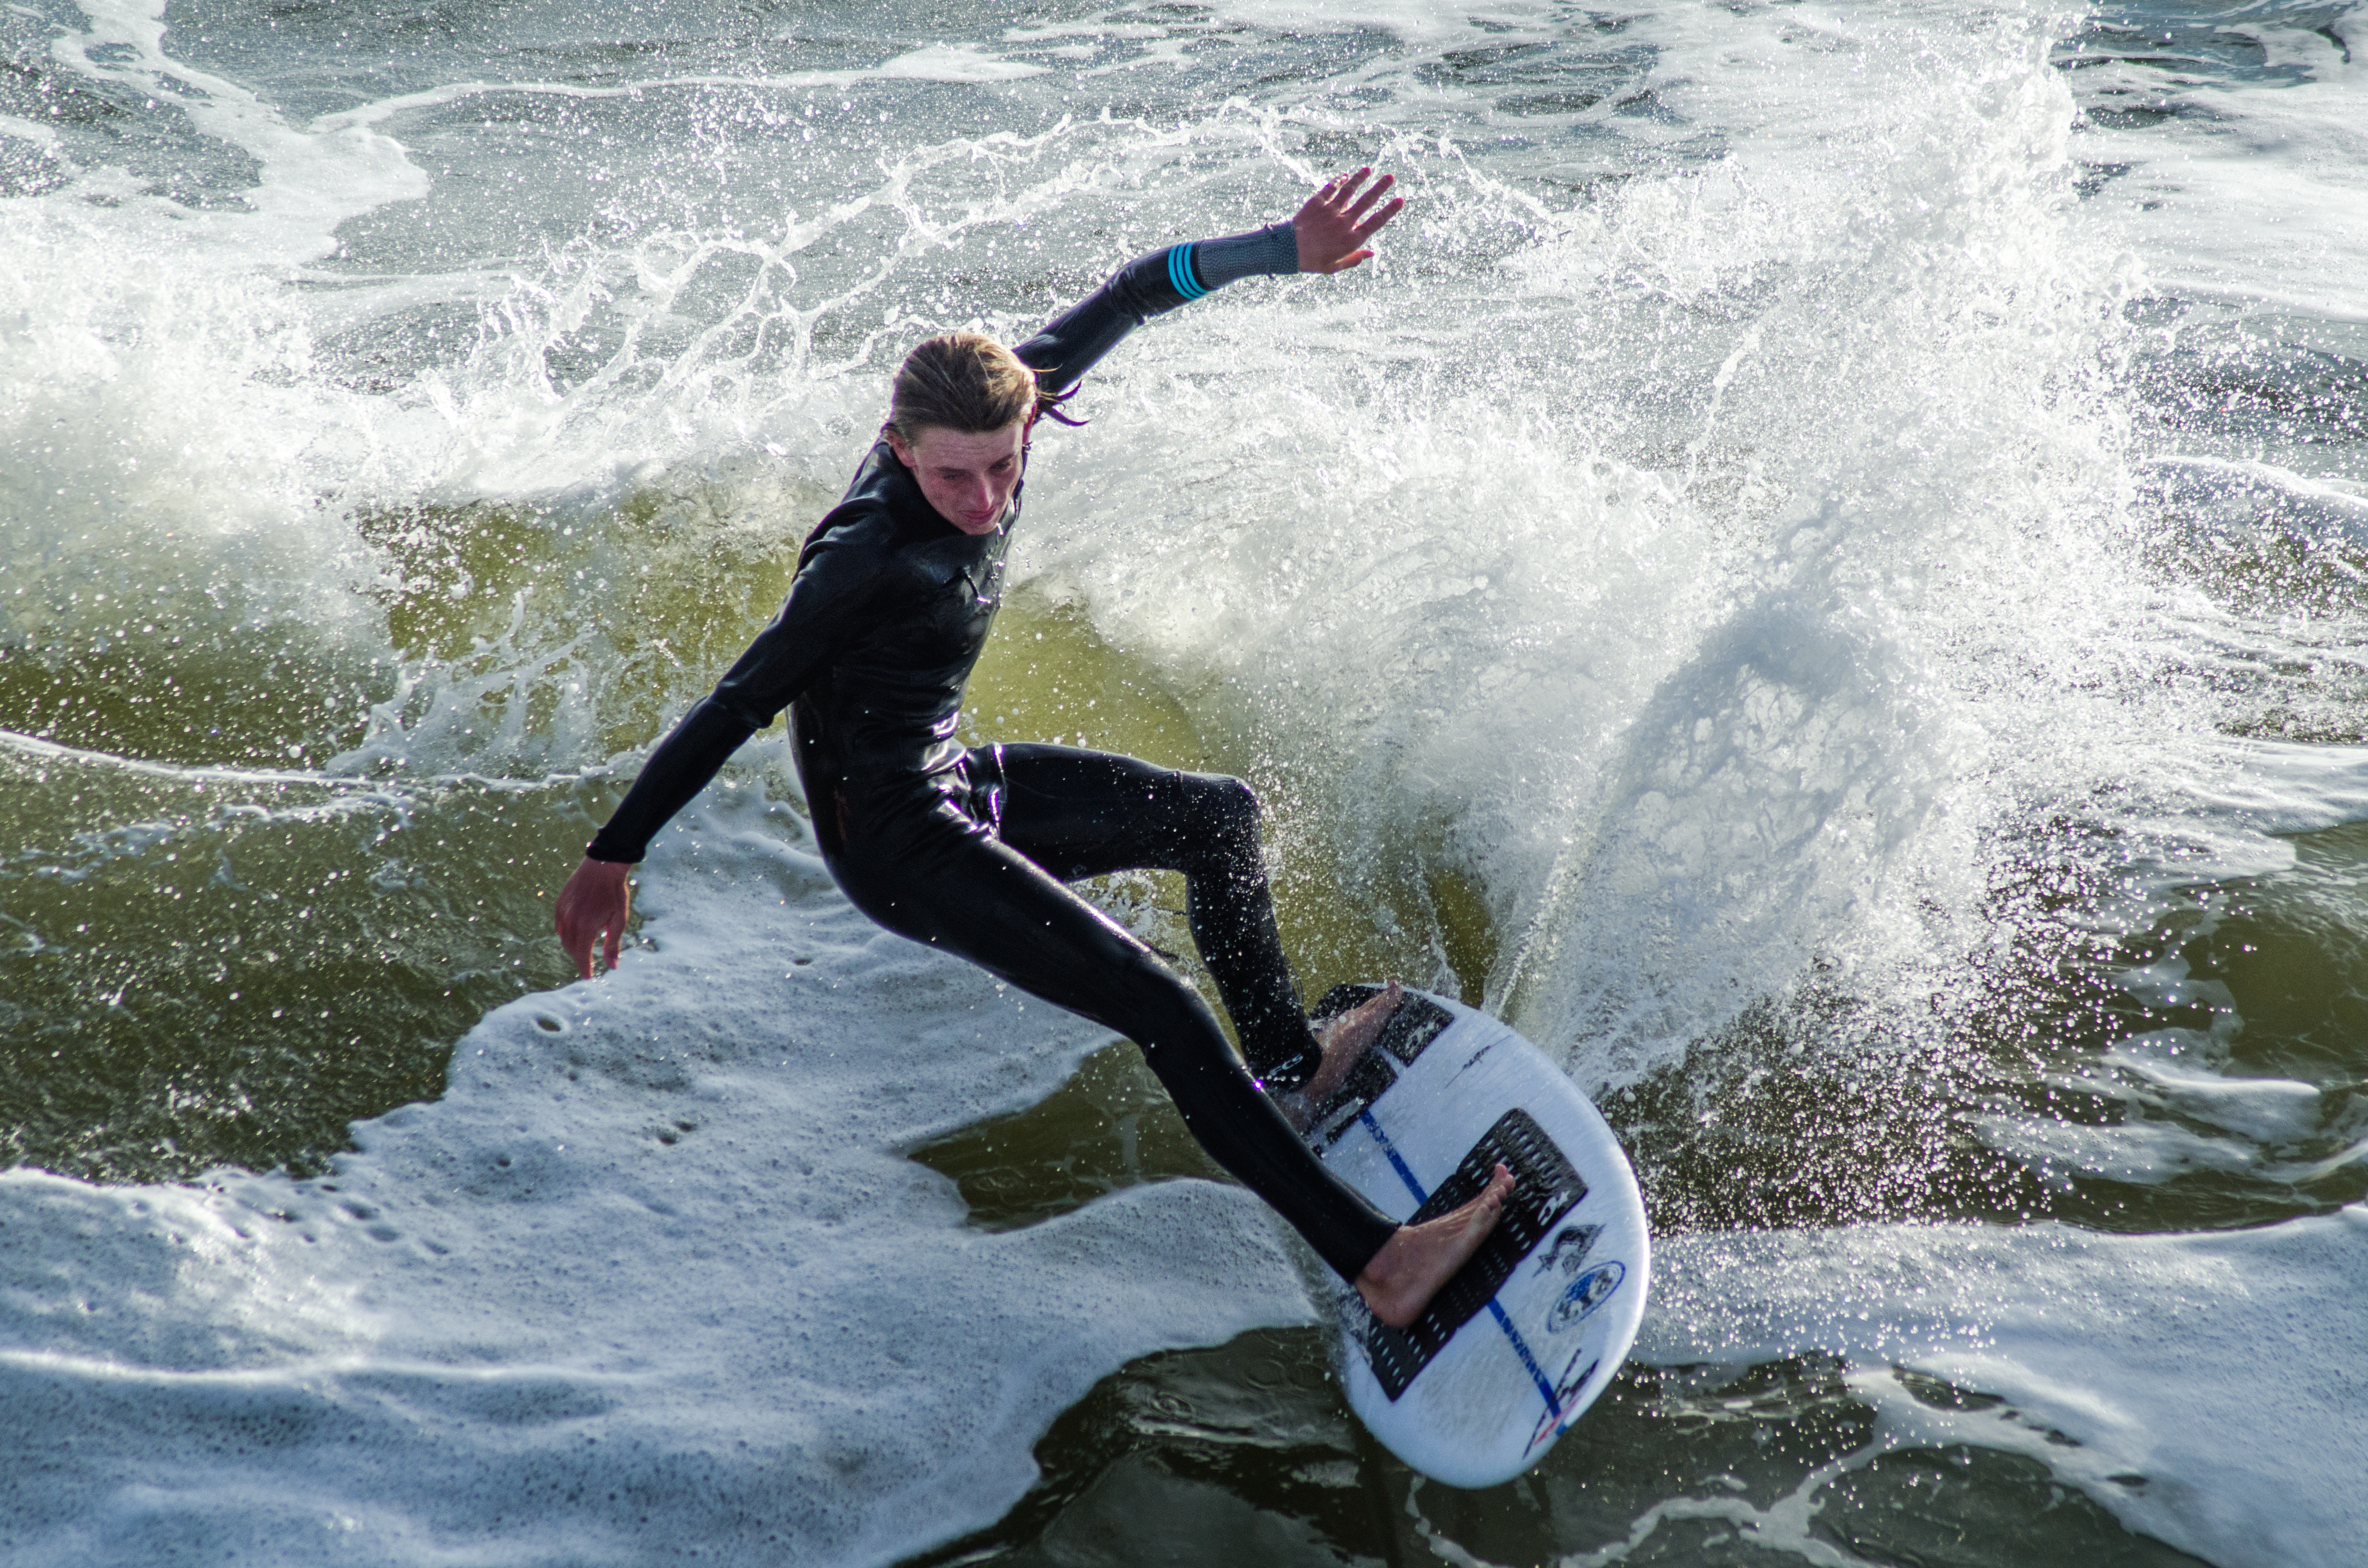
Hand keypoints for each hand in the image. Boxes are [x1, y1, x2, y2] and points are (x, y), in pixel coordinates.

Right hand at [555, 857, 632, 978]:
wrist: (602, 866)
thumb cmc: (614, 893)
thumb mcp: (619, 920)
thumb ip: (613, 945)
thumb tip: (612, 967)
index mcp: (586, 927)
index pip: (582, 956)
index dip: (585, 969)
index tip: (588, 978)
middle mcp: (571, 921)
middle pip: (571, 949)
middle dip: (579, 958)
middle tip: (588, 964)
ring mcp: (562, 912)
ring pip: (563, 938)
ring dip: (572, 947)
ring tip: (582, 950)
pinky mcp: (559, 904)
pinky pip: (559, 925)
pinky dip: (565, 934)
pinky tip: (573, 934)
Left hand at [1293, 167, 1404, 274]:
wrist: (1289, 250)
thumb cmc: (1313, 261)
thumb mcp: (1335, 266)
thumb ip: (1354, 259)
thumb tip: (1372, 253)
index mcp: (1351, 239)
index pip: (1376, 222)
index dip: (1389, 210)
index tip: (1400, 200)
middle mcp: (1344, 222)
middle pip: (1366, 201)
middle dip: (1380, 188)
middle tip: (1390, 177)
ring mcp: (1331, 210)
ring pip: (1349, 190)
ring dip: (1360, 178)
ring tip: (1368, 170)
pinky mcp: (1317, 203)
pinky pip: (1331, 188)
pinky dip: (1339, 181)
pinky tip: (1345, 176)